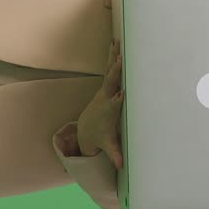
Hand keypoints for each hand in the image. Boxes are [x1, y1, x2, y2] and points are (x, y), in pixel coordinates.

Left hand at [78, 39, 124, 167]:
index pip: (113, 105)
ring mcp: (104, 89)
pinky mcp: (106, 85)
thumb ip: (114, 154)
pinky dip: (112, 56)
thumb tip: (121, 166)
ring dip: (113, 58)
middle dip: (116, 73)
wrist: (86, 129)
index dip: (118, 99)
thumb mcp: (107, 145)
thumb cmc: (100, 137)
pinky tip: (115, 42)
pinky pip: (110, 68)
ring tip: (118, 44)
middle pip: (111, 84)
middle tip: (121, 61)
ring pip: (110, 72)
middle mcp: (105, 98)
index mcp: (108, 111)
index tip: (123, 93)